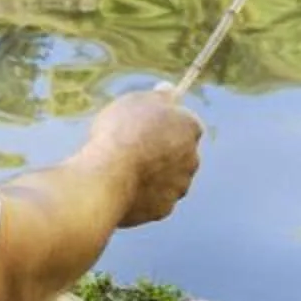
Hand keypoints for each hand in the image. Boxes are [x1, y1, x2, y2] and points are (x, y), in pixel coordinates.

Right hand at [82, 87, 203, 227]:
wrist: (109, 176)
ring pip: (167, 179)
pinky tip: (120, 187)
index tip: (146, 123)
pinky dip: (141, 195)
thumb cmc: (122, 132)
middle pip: (179, 153)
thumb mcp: (136, 101)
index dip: (166, 123)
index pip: (186, 123)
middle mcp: (192, 160)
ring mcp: (178, 187)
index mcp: (190, 128)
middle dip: (162, 151)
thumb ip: (157, 97)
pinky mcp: (162, 210)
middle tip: (132, 146)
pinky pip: (153, 200)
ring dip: (152, 175)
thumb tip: (168, 90)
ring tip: (122, 169)